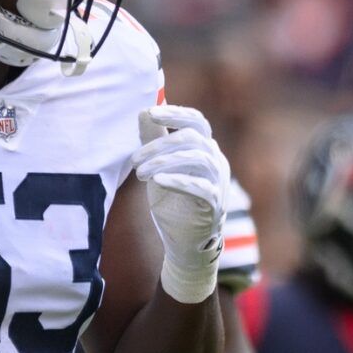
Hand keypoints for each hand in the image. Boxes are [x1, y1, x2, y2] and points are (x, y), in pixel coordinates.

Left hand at [134, 106, 228, 303]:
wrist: (184, 241)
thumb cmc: (173, 201)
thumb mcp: (158, 166)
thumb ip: (154, 139)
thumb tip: (144, 111)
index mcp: (205, 150)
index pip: (197, 122)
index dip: (176, 114)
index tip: (151, 114)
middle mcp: (216, 163)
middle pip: (193, 139)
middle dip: (159, 146)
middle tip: (134, 161)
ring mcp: (218, 184)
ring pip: (198, 159)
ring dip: (164, 162)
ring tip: (141, 174)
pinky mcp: (215, 205)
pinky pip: (202, 187)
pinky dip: (179, 181)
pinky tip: (159, 181)